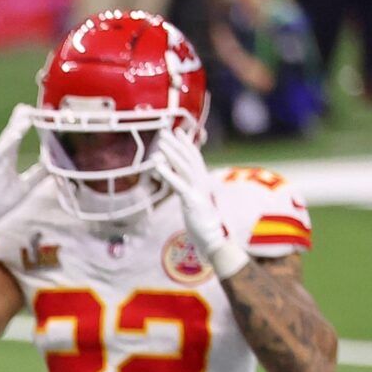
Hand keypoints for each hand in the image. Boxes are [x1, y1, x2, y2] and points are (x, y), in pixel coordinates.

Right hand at [0, 105, 43, 249]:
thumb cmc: (1, 202)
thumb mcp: (26, 186)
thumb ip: (38, 173)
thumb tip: (54, 163)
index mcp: (7, 160)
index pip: (16, 137)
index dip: (24, 122)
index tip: (34, 109)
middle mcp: (0, 158)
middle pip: (11, 134)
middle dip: (19, 119)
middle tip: (28, 105)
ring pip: (6, 141)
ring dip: (16, 127)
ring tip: (26, 114)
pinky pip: (0, 152)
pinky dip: (9, 142)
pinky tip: (17, 132)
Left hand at [152, 132, 247, 278]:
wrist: (214, 241)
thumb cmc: (203, 226)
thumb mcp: (195, 205)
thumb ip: (189, 194)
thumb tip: (183, 189)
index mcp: (202, 183)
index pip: (194, 159)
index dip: (185, 144)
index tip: (177, 131)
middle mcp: (202, 183)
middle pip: (188, 158)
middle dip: (176, 144)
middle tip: (165, 130)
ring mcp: (198, 191)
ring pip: (184, 167)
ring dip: (171, 153)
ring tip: (160, 143)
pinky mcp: (192, 202)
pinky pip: (178, 184)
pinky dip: (167, 173)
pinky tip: (157, 165)